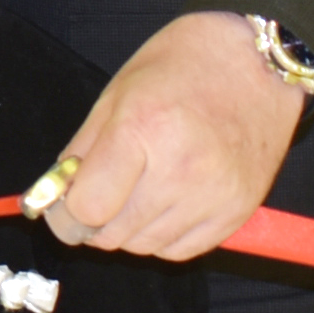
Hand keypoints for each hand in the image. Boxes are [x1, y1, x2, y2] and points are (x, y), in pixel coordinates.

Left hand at [41, 10, 304, 259]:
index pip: (87, 209)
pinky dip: (162, 237)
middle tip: (98, 196)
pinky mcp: (238, 210)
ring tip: (136, 192)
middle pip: (113, 234)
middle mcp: (181, 170)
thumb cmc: (184, 66)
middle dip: (93, 222)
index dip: (64, 215)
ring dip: (128, 229)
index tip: (62, 207)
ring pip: (145, 247)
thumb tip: (53, 198)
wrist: (260, 61)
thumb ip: (82, 151)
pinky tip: (164, 204)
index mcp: (143, 130)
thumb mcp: (117, 93)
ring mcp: (215, 194)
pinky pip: (181, 251)